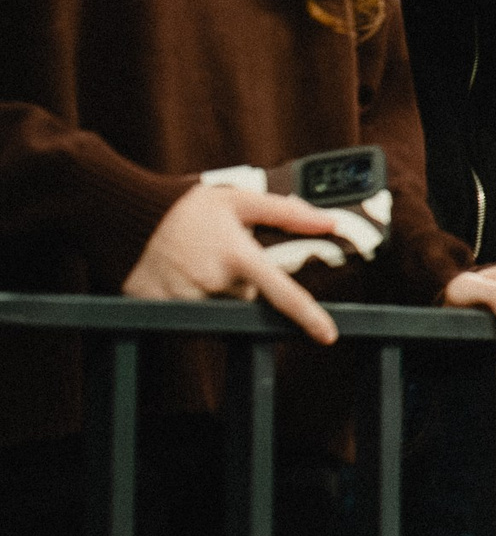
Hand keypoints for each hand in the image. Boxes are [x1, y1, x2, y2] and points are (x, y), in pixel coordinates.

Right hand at [122, 184, 342, 345]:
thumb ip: (288, 213)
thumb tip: (330, 222)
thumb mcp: (240, 200)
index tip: (327, 335)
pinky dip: (186, 299)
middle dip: (240, 284)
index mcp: (237, 256)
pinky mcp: (154, 307)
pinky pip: (184, 315)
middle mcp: (211, 281)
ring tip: (195, 262)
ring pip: (215, 309)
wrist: (124, 212)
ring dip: (213, 293)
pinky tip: (176, 274)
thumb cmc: (187, 207)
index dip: (308, 316)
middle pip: (244, 300)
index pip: (282, 293)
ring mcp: (181, 298)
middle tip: (219, 256)